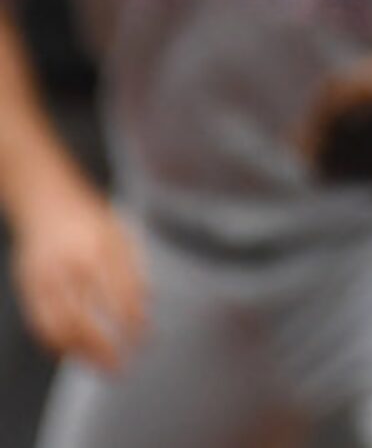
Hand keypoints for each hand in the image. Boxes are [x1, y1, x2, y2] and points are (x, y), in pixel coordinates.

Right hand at [10, 177, 146, 371]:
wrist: (47, 201)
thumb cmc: (92, 220)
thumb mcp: (122, 235)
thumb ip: (134, 270)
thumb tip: (146, 307)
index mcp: (101, 250)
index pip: (120, 297)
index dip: (132, 323)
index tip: (144, 339)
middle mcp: (71, 266)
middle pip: (85, 320)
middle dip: (104, 348)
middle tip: (120, 365)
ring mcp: (45, 278)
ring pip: (59, 328)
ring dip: (79, 353)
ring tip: (98, 366)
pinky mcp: (28, 286)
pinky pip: (40, 324)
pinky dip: (55, 344)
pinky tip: (72, 354)